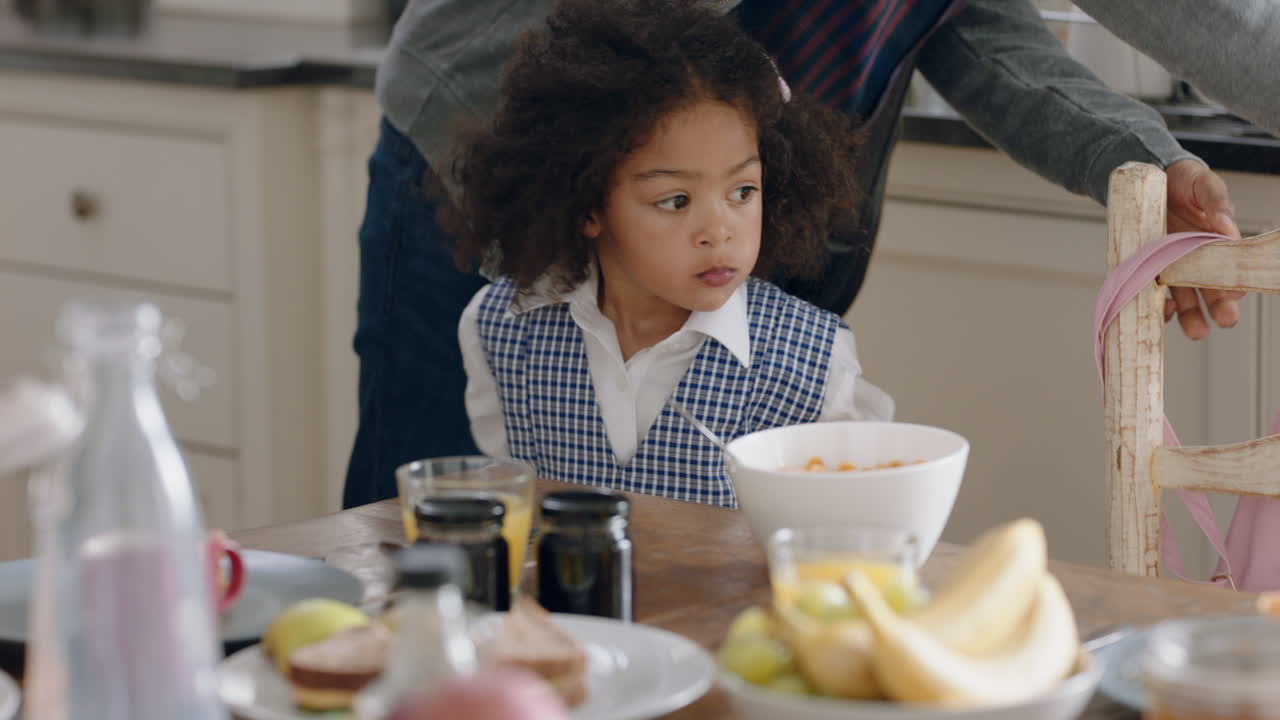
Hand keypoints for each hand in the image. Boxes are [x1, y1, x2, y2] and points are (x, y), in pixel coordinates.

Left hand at [1163, 158, 1244, 339]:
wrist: (1150, 178)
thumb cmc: (1184, 181)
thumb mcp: (1205, 184)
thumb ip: (1218, 203)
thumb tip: (1228, 228)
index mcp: (1218, 242)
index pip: (1231, 269)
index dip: (1234, 282)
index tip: (1235, 293)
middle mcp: (1197, 259)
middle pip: (1211, 289)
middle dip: (1220, 307)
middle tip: (1225, 320)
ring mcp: (1172, 265)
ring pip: (1185, 297)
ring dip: (1192, 316)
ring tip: (1198, 332)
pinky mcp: (1148, 266)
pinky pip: (1154, 292)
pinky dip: (1160, 305)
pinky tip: (1165, 312)